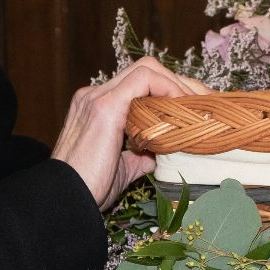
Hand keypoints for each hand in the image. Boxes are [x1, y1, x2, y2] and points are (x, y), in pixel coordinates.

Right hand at [52, 57, 209, 207]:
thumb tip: (166, 152)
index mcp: (97, 107)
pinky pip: (144, 80)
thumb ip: (142, 154)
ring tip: (197, 106)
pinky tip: (181, 109)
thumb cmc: (88, 190)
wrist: (64, 201)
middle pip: (147, 70)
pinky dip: (167, 88)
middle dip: (180, 83)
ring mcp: (97, 97)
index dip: (170, 92)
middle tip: (206, 105)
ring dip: (177, 84)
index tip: (194, 111)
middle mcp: (95, 95)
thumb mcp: (122, 168)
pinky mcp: (104, 106)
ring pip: (147, 69)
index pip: (141, 84)